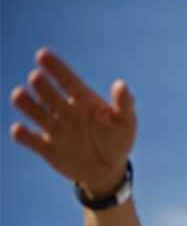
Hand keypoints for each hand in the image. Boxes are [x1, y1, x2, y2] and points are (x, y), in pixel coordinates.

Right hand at [10, 48, 136, 197]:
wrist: (109, 171)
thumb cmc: (119, 141)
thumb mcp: (126, 123)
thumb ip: (124, 104)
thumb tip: (122, 84)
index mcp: (83, 100)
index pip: (67, 80)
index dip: (55, 67)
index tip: (42, 54)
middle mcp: (64, 110)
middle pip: (48, 93)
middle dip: (41, 85)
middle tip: (37, 78)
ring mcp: (54, 128)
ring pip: (34, 112)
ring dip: (25, 103)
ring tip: (19, 95)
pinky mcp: (47, 148)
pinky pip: (31, 140)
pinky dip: (23, 135)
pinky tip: (19, 129)